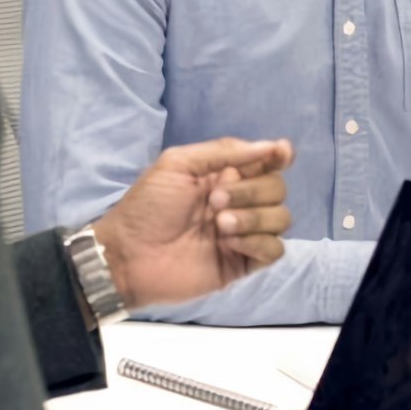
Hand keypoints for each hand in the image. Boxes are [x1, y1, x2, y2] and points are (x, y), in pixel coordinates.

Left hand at [89, 138, 293, 308]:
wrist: (129, 255)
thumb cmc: (147, 206)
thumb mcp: (178, 164)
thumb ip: (224, 151)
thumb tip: (271, 146)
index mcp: (225, 175)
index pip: (267, 161)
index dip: (280, 155)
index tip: (280, 154)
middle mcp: (240, 201)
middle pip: (277, 188)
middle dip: (252, 191)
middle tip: (215, 201)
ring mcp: (244, 233)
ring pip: (281, 218)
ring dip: (254, 218)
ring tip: (219, 226)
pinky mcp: (243, 263)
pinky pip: (275, 250)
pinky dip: (258, 243)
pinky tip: (229, 245)